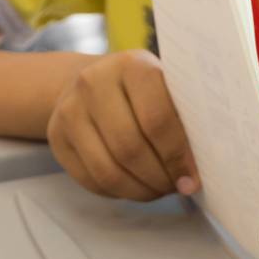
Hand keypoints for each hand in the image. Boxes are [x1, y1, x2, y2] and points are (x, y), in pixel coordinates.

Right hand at [47, 50, 197, 200]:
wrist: (93, 82)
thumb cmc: (145, 91)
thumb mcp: (167, 88)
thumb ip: (185, 118)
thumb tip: (201, 169)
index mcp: (131, 66)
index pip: (157, 119)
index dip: (177, 156)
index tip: (192, 177)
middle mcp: (93, 83)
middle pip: (130, 149)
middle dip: (159, 177)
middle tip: (177, 187)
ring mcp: (69, 110)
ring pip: (109, 171)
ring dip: (140, 190)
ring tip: (159, 189)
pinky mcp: (57, 137)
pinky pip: (91, 180)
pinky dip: (120, 192)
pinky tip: (136, 187)